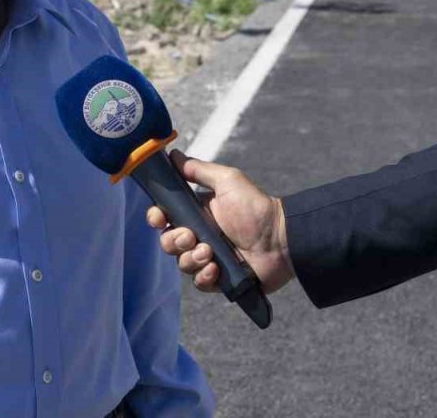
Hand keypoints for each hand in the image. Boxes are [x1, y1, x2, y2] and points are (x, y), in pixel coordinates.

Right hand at [146, 152, 294, 294]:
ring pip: (181, 263)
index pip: (164, 217)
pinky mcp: (219, 279)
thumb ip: (198, 170)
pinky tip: (216, 268)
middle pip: (168, 242)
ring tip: (209, 253)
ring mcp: (208, 259)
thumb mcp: (227, 180)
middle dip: (174, 241)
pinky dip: (204, 276)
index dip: (156, 218)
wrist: (281, 238)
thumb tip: (173, 154)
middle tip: (191, 236)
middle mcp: (199, 236)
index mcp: (197, 213)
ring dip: (191, 258)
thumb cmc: (255, 206)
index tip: (159, 217)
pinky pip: (199, 283)